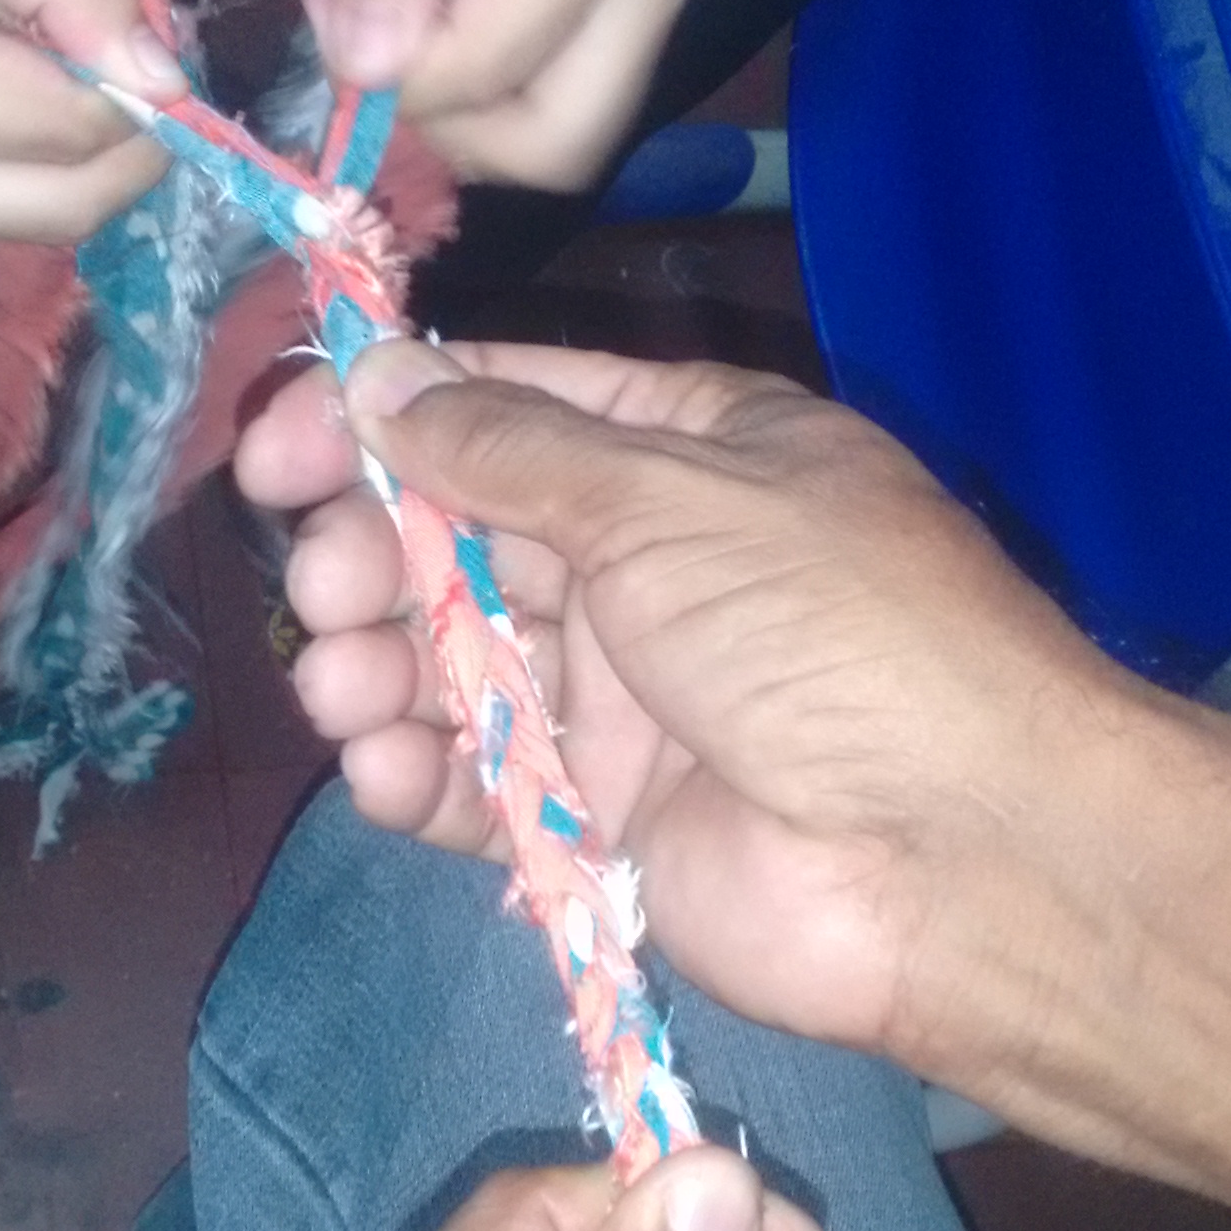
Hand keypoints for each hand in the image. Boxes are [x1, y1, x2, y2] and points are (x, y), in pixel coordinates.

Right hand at [236, 337, 1151, 1104]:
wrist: (956, 856)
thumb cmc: (830, 632)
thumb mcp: (667, 496)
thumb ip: (506, 446)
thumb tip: (377, 374)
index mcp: (689, 453)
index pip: (504, 409)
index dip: (380, 421)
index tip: (273, 453)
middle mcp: (650, 566)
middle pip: (459, 540)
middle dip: (369, 557)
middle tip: (326, 590)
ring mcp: (626, 701)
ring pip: (453, 668)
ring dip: (376, 671)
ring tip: (344, 689)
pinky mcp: (604, 823)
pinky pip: (480, 789)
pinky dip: (417, 779)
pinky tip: (384, 773)